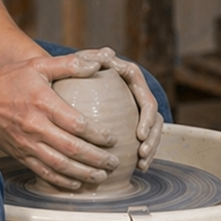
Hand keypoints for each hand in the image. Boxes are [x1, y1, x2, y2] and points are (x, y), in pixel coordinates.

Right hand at [0, 52, 125, 189]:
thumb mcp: (37, 66)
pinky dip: (61, 182)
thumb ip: (69, 64)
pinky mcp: (20, 155)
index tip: (113, 139)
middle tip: (114, 162)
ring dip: (83, 174)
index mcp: (43, 104)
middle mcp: (36, 127)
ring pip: (60, 166)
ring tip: (101, 177)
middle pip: (72, 149)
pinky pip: (43, 173)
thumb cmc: (9, 80)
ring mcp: (27, 144)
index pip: (77, 125)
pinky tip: (76, 184)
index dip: (98, 135)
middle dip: (97, 159)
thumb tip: (97, 64)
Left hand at [70, 47, 163, 169]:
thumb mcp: (78, 61)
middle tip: (142, 154)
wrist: (66, 77)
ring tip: (142, 164)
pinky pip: (142, 139)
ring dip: (151, 148)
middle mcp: (136, 92)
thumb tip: (108, 53)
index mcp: (130, 78)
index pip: (146, 99)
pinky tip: (137, 167)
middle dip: (153, 138)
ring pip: (152, 130)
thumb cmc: (72, 68)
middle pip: (154, 117)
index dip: (147, 118)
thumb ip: (91, 58)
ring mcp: (134, 108)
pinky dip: (142, 153)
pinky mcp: (129, 121)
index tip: (140, 134)